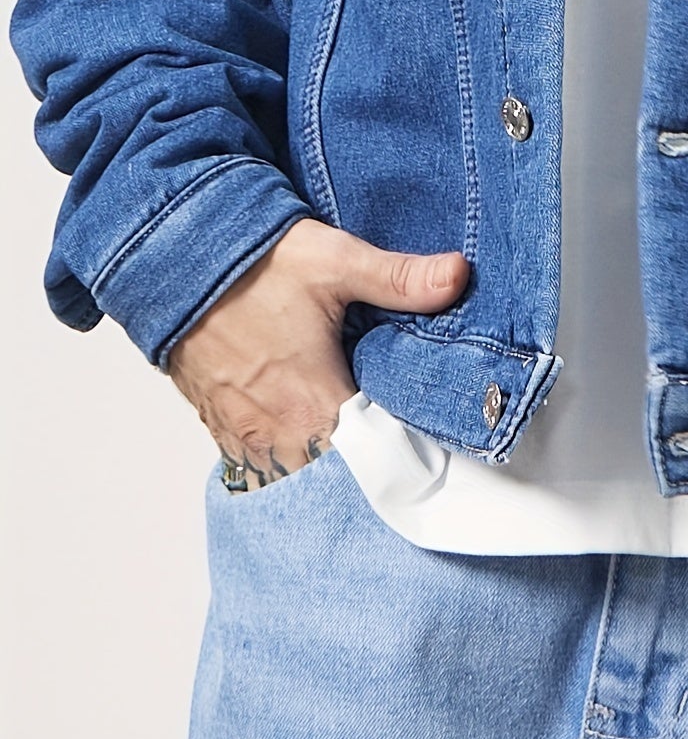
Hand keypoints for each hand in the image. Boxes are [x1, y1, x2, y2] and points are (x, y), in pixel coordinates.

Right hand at [167, 219, 469, 490]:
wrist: (178, 262)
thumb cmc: (253, 264)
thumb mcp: (335, 261)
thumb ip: (400, 278)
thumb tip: (458, 275)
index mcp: (313, 404)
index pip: (371, 461)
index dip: (402, 455)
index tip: (429, 446)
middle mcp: (276, 434)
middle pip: (335, 477)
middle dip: (365, 468)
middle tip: (396, 445)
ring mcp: (243, 436)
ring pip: (296, 475)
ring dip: (325, 467)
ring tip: (357, 447)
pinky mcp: (221, 428)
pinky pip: (261, 465)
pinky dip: (287, 459)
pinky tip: (310, 437)